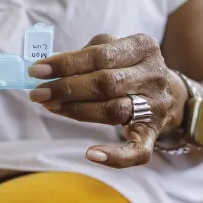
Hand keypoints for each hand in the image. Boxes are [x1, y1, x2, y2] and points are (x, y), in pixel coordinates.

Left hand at [28, 34, 176, 168]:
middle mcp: (154, 75)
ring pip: (113, 111)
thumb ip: (85, 54)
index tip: (36, 71)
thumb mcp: (114, 48)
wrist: (166, 91)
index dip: (66, 63)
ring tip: (50, 107)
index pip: (100, 54)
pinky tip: (91, 154)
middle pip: (106, 83)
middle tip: (38, 93)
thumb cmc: (126, 66)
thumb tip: (49, 67)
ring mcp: (156, 106)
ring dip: (76, 111)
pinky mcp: (153, 132)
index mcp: (143, 47)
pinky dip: (115, 156)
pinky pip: (138, 151)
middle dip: (67, 89)